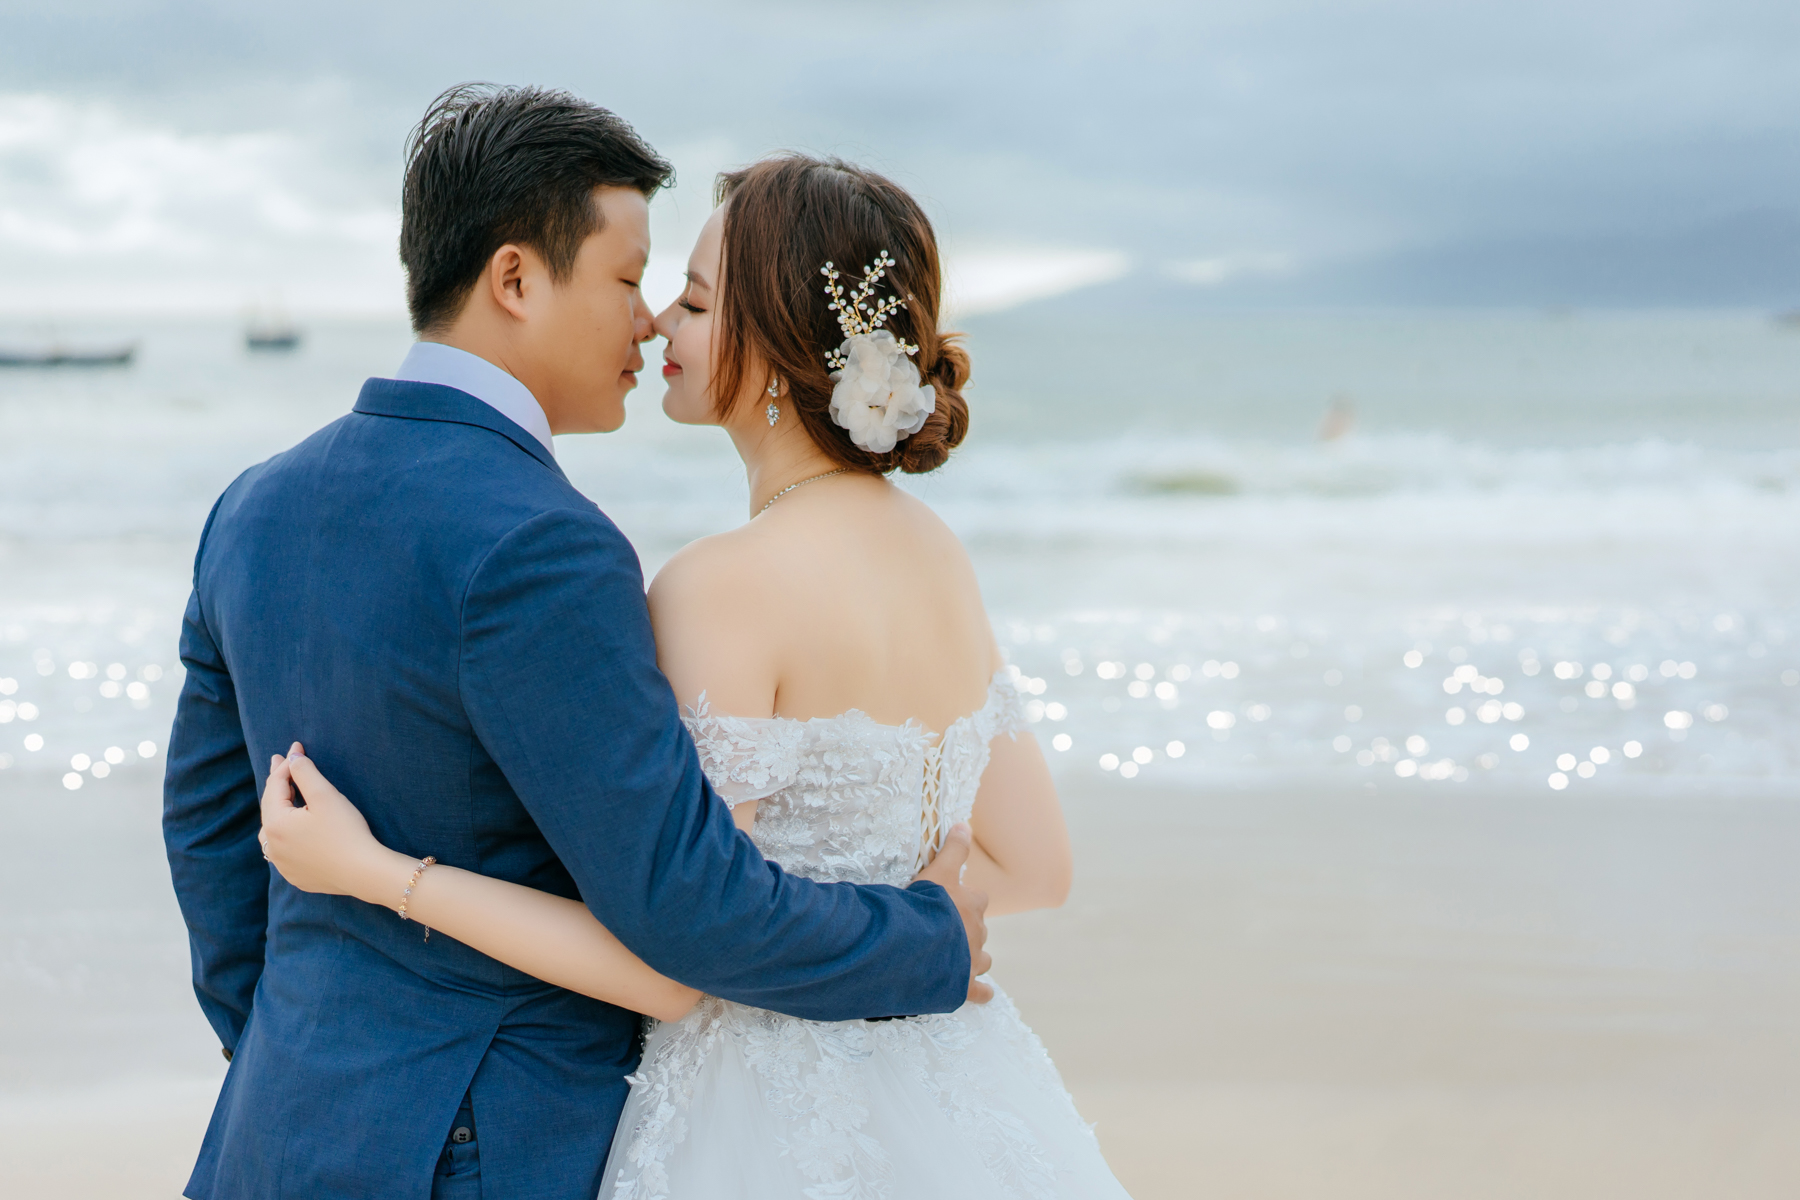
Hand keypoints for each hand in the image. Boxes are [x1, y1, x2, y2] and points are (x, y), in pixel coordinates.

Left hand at [259, 743, 412, 906]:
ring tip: (280, 797)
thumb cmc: (346, 832)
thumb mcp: (326, 796)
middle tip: (279, 763)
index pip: (275, 786)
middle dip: (277, 784)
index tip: (296, 747)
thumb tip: (292, 756)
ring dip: (277, 811)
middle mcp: (272, 846)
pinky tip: (293, 832)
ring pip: (272, 831)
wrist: (363, 872)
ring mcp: (282, 864)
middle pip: (270, 808)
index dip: (286, 764)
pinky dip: (285, 835)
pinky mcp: (295, 875)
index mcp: (275, 824)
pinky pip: (283, 851)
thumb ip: (305, 772)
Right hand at [912, 823, 992, 1004]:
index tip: (953, 903)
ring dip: (974, 957)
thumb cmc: (926, 905)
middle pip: (979, 929)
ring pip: (982, 959)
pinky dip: (981, 993)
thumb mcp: (939, 870)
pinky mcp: (964, 986)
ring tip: (960, 958)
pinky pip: (980, 992)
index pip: (977, 899)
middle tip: (948, 930)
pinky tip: (981, 994)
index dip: (967, 901)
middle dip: (968, 930)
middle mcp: (977, 933)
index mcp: (972, 906)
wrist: (918, 943)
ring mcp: (972, 961)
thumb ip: (952, 848)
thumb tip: (964, 823)